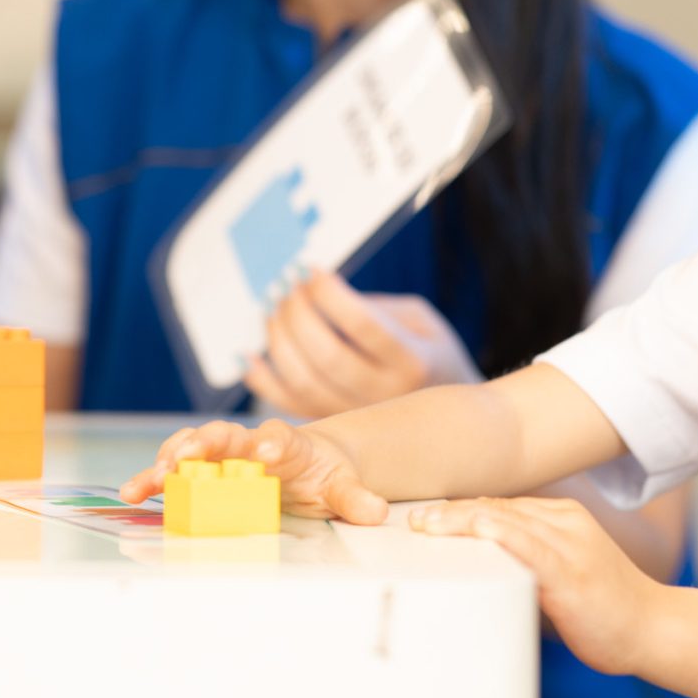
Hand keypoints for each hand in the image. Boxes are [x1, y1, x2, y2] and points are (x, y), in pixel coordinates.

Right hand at [118, 417, 388, 524]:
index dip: (270, 442)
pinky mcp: (202, 471)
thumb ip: (355, 498)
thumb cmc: (323, 473)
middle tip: (188, 456)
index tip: (263, 451)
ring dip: (168, 462)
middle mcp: (247, 442)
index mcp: (286, 442)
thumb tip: (375, 511)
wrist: (307, 462)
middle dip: (204, 444)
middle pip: (223, 436)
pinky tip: (131, 493)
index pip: (278, 436)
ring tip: (147, 480)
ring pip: (191, 449)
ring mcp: (221, 455)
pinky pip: (174, 473)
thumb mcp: (344, 486)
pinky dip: (152, 480)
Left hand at [245, 274, 479, 418]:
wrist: (449, 419)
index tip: (310, 270)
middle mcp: (386, 396)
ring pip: (304, 383)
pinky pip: (289, 406)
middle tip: (287, 287)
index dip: (329, 295)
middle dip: (298, 315)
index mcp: (413, 362)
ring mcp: (358, 418)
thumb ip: (373, 307)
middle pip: (327, 356)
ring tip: (273, 311)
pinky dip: (262, 382)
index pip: (363, 326)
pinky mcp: (334, 426)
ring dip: (278, 342)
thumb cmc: (428, 353)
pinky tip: (248, 356)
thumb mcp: (419, 319)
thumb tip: (316, 292)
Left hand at [410, 496, 660, 676]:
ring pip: (507, 521)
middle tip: (413, 521)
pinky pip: (532, 548)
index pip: (500, 506)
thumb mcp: (560, 574)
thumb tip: (480, 569)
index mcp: (561, 519)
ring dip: (462, 522)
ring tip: (426, 526)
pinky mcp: (573, 573)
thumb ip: (527, 563)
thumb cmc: (604, 609)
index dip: (460, 511)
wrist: (653, 630)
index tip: (425, 518)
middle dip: (451, 514)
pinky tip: (478, 531)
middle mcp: (565, 523)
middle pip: (496, 508)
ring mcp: (571, 546)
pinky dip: (502, 536)